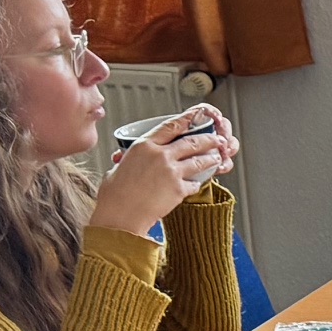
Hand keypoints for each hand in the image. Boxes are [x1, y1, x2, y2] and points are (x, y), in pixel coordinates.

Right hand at [89, 111, 233, 234]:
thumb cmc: (114, 194)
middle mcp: (160, 155)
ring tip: (217, 158)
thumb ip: (133, 158)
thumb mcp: (120, 166)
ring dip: (211, 159)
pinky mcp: (179, 189)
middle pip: (192, 142)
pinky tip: (197, 184)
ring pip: (199, 161)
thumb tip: (131, 158)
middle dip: (208, 139)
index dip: (187, 119)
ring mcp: (171, 172)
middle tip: (217, 139)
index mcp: (144, 146)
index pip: (170, 126)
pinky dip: (196, 184)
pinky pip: (194, 184)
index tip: (197, 115)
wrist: (120, 215)